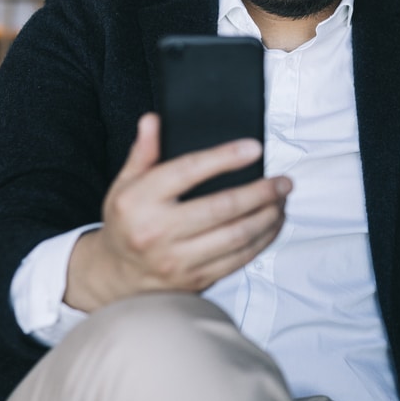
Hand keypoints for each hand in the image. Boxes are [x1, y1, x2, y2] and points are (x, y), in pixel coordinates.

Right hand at [64, 113, 290, 311]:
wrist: (116, 277)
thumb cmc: (127, 223)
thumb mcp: (125, 185)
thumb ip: (143, 152)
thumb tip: (153, 120)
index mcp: (139, 201)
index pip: (188, 171)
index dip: (225, 157)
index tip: (254, 148)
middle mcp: (157, 232)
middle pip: (222, 207)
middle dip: (261, 192)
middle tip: (283, 181)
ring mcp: (177, 260)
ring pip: (237, 236)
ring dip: (268, 216)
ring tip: (282, 200)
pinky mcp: (195, 279)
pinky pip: (239, 259)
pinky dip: (263, 240)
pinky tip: (272, 224)